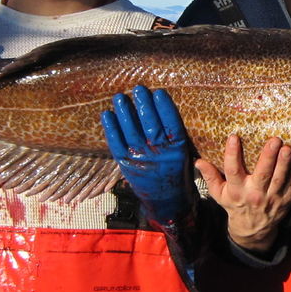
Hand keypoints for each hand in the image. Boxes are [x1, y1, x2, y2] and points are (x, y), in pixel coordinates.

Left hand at [102, 85, 191, 228]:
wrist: (167, 202)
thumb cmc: (176, 174)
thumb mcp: (183, 155)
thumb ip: (174, 136)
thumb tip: (160, 108)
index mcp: (177, 150)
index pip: (171, 124)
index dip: (164, 107)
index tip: (158, 92)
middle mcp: (159, 154)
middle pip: (150, 125)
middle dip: (143, 106)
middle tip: (138, 89)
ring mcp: (142, 159)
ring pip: (132, 132)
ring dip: (125, 113)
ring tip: (120, 97)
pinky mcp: (126, 165)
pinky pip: (117, 144)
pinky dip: (111, 129)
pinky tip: (107, 114)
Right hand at [196, 134, 290, 254]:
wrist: (253, 229)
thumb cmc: (234, 205)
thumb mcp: (219, 194)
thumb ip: (210, 177)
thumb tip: (198, 161)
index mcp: (236, 190)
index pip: (232, 170)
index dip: (232, 154)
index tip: (234, 137)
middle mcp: (254, 194)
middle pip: (262, 174)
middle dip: (269, 157)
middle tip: (274, 140)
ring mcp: (271, 199)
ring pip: (279, 179)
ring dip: (284, 164)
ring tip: (287, 148)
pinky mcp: (285, 201)